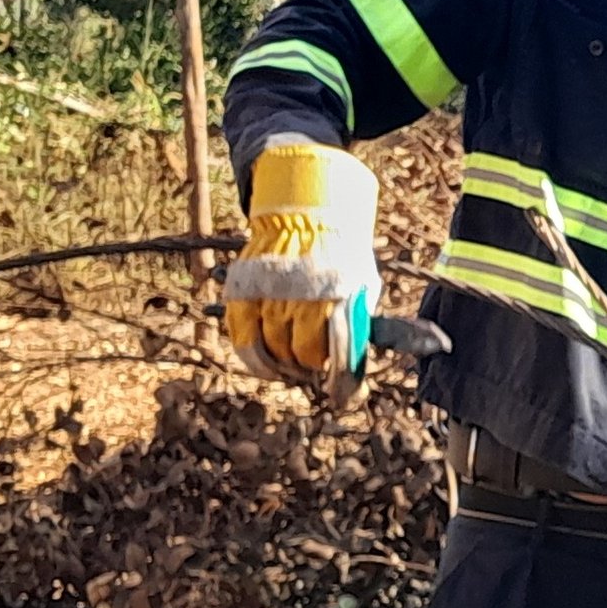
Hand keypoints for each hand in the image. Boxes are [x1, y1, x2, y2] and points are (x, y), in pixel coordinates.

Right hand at [223, 143, 380, 405]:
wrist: (305, 212)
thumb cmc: (341, 254)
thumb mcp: (363, 281)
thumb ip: (358, 319)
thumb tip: (358, 360)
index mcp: (339, 293)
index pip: (340, 350)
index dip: (341, 380)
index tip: (342, 395)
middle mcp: (303, 294)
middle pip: (303, 354)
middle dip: (311, 370)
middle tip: (316, 372)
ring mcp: (270, 292)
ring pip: (272, 350)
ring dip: (284, 368)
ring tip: (294, 370)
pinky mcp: (244, 290)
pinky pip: (242, 338)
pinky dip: (253, 359)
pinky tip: (267, 367)